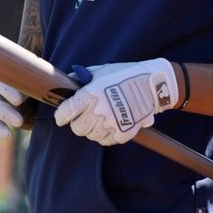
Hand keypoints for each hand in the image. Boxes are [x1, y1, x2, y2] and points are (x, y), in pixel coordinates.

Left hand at [54, 59, 178, 145]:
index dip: (61, 116)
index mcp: (91, 94)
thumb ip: (82, 78)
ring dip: (92, 129)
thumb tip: (68, 83)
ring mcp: (111, 123)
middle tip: (83, 117)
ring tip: (100, 119)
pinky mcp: (123, 133)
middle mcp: (99, 110)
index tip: (61, 118)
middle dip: (78, 123)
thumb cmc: (124, 74)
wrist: (151, 84)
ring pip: (91, 135)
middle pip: (78, 128)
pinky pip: (106, 140)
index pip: (66, 112)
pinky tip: (109, 124)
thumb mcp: (101, 71)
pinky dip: (105, 135)